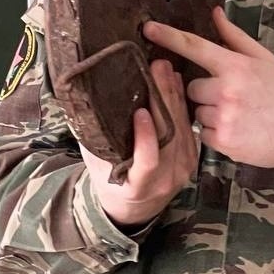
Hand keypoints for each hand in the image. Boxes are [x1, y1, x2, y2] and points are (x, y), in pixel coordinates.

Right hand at [80, 59, 198, 227]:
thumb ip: (95, 138)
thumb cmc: (109, 179)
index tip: (139, 112)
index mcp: (137, 186)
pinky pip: (188, 127)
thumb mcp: (96, 164)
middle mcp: (164, 180)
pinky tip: (175, 83)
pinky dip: (181, 103)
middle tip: (156, 68)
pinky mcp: (192, 158)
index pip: (148, 161)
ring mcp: (182, 170)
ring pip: (181, 128)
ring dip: (174, 95)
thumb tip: (82, 100)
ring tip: (165, 69)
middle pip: (169, 136)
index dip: (146, 137)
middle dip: (163, 98)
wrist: (136, 205)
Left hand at [143, 7, 273, 177]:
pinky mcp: (223, 142)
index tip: (147, 28)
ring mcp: (224, 117)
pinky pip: (204, 132)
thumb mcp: (264, 59)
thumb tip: (215, 12)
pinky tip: (238, 130)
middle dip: (205, 90)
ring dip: (210, 112)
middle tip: (232, 96)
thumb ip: (234, 37)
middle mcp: (226, 90)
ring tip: (238, 114)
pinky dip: (216, 132)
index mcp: (236, 66)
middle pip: (191, 86)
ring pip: (196, 110)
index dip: (168, 36)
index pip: (195, 46)